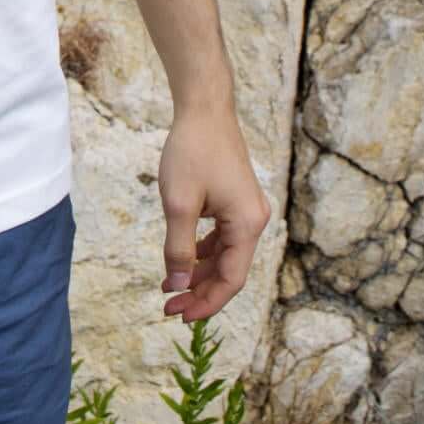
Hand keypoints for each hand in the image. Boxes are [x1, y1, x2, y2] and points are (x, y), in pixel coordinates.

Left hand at [157, 102, 271, 322]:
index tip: (178, 315)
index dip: (205, 302)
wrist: (204, 108)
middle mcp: (254, 220)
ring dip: (199, 271)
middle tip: (168, 304)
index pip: (230, 280)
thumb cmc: (191, 150)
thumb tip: (178, 284)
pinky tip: (183, 256)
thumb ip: (179, 247)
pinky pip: (222, 236)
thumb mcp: (178, 202)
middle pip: (229, 270)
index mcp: (247, 225)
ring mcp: (247, 209)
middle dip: (199, 289)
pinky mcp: (236, 199)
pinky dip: (203, 249)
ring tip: (169, 283)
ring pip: (225, 254)